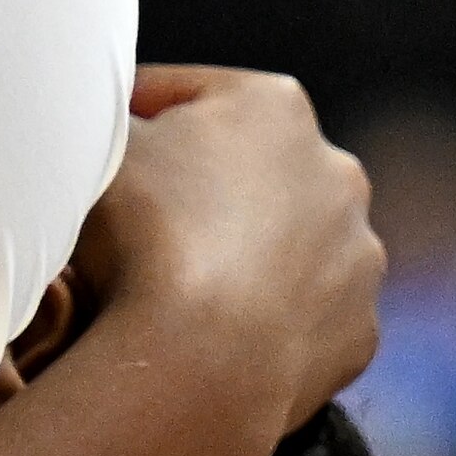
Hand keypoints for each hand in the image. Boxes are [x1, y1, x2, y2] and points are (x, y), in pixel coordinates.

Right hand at [70, 66, 382, 445]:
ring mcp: (357, 256)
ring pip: (287, 246)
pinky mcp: (358, 331)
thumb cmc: (143, 237)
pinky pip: (303, 318)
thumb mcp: (98, 149)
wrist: (196, 359)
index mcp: (273, 107)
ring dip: (244, 258)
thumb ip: (110, 120)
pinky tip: (219, 338)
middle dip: (201, 191)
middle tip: (139, 229)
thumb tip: (111, 126)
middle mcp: (336, 172)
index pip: (186, 95)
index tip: (98, 152)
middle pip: (247, 171)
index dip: (132, 118)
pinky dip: (268, 323)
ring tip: (181, 292)